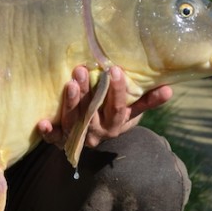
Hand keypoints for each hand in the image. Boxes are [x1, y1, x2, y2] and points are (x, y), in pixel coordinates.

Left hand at [37, 65, 171, 148]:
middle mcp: (97, 133)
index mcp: (116, 125)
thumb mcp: (133, 111)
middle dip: (87, 93)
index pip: (118, 108)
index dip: (118, 91)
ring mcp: (78, 137)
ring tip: (69, 83)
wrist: (95, 139)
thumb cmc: (114, 116)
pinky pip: (54, 139)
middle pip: (92, 114)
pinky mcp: (61, 140)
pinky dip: (49, 133)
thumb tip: (169, 88)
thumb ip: (148, 100)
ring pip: (74, 122)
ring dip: (70, 104)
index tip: (115, 70)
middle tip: (81, 69)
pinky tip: (42, 123)